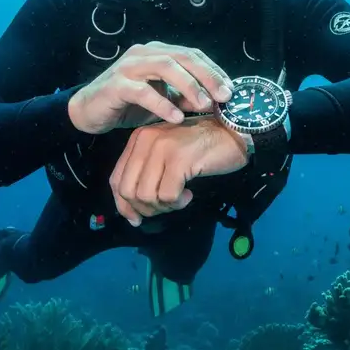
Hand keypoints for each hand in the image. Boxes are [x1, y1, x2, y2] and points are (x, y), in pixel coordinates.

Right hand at [67, 41, 233, 134]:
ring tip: (204, 105)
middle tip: (224, 96)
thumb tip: (213, 102)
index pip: (192, 55)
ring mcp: (129, 66)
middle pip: (183, 57)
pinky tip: (176, 117)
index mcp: (157, 52)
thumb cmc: (127, 104)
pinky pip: (143, 91)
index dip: (214, 70)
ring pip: (165, 67)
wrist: (89, 111)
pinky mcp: (116, 84)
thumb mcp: (162, 100)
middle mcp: (144, 53)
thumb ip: (185, 98)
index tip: (231, 89)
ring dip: (189, 86)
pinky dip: (162, 103)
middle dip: (207, 75)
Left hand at [109, 116, 249, 225]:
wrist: (233, 131)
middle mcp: (146, 140)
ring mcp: (162, 149)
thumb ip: (147, 175)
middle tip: (165, 208)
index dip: (123, 205)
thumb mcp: (167, 155)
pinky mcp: (179, 160)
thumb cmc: (201, 146)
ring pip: (146, 196)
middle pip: (128, 191)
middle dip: (144, 209)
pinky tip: (189, 195)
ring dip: (163, 207)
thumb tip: (132, 213)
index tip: (137, 218)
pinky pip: (168, 195)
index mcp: (138, 138)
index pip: (116, 179)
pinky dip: (178, 202)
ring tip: (179, 200)